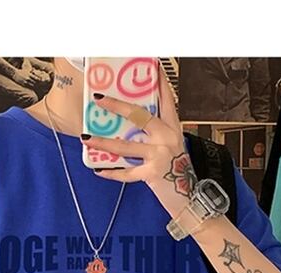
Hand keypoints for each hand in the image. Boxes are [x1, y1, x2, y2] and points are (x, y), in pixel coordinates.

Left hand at [81, 65, 195, 219]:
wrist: (193, 199)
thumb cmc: (179, 173)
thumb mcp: (172, 147)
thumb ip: (156, 135)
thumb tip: (129, 126)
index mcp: (174, 128)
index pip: (166, 99)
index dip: (158, 81)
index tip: (151, 64)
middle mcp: (168, 138)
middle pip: (139, 116)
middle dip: (117, 106)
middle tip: (99, 99)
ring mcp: (160, 155)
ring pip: (126, 146)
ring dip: (104, 142)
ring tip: (86, 138)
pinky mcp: (153, 174)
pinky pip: (127, 173)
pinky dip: (112, 173)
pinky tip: (99, 170)